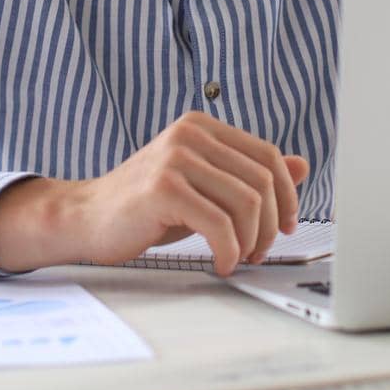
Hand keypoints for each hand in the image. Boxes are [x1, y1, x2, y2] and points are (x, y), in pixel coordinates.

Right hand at [0, 111, 309, 275]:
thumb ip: (247, 173)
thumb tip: (303, 164)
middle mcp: (191, 133)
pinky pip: (220, 225)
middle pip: (262, 180)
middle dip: (270, 223)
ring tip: (241, 257)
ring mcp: (176, 158)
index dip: (286, 193)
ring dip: (251, 240)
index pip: (267, 155)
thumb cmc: (147, 205)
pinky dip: (230, 251)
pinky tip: (223, 263)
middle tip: (260, 251)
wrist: (87, 218)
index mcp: (202, 126)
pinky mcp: (165, 188)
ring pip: (246, 202)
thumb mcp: (204, 185)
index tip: (285, 225)